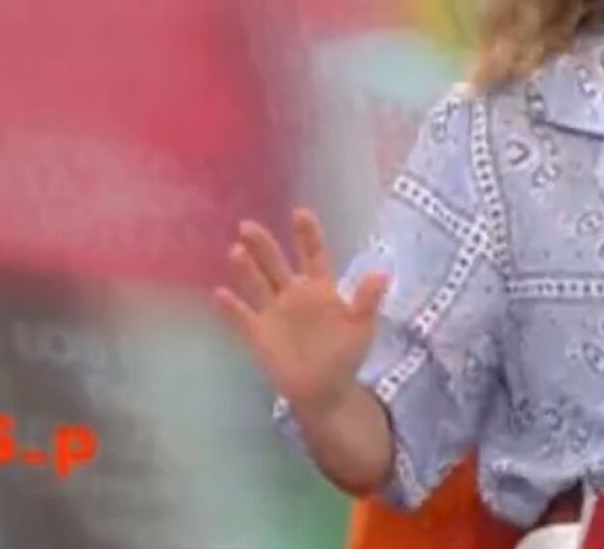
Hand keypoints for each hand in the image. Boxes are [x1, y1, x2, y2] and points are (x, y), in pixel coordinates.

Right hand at [213, 209, 388, 415]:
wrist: (326, 389)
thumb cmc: (346, 352)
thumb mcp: (362, 326)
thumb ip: (367, 299)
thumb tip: (382, 272)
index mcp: (320, 288)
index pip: (313, 254)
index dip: (307, 234)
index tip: (300, 213)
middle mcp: (293, 293)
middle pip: (276, 263)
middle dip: (263, 244)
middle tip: (248, 226)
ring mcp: (273, 312)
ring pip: (257, 284)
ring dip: (246, 268)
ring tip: (237, 251)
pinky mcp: (258, 333)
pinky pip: (241, 317)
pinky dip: (231, 307)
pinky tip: (221, 293)